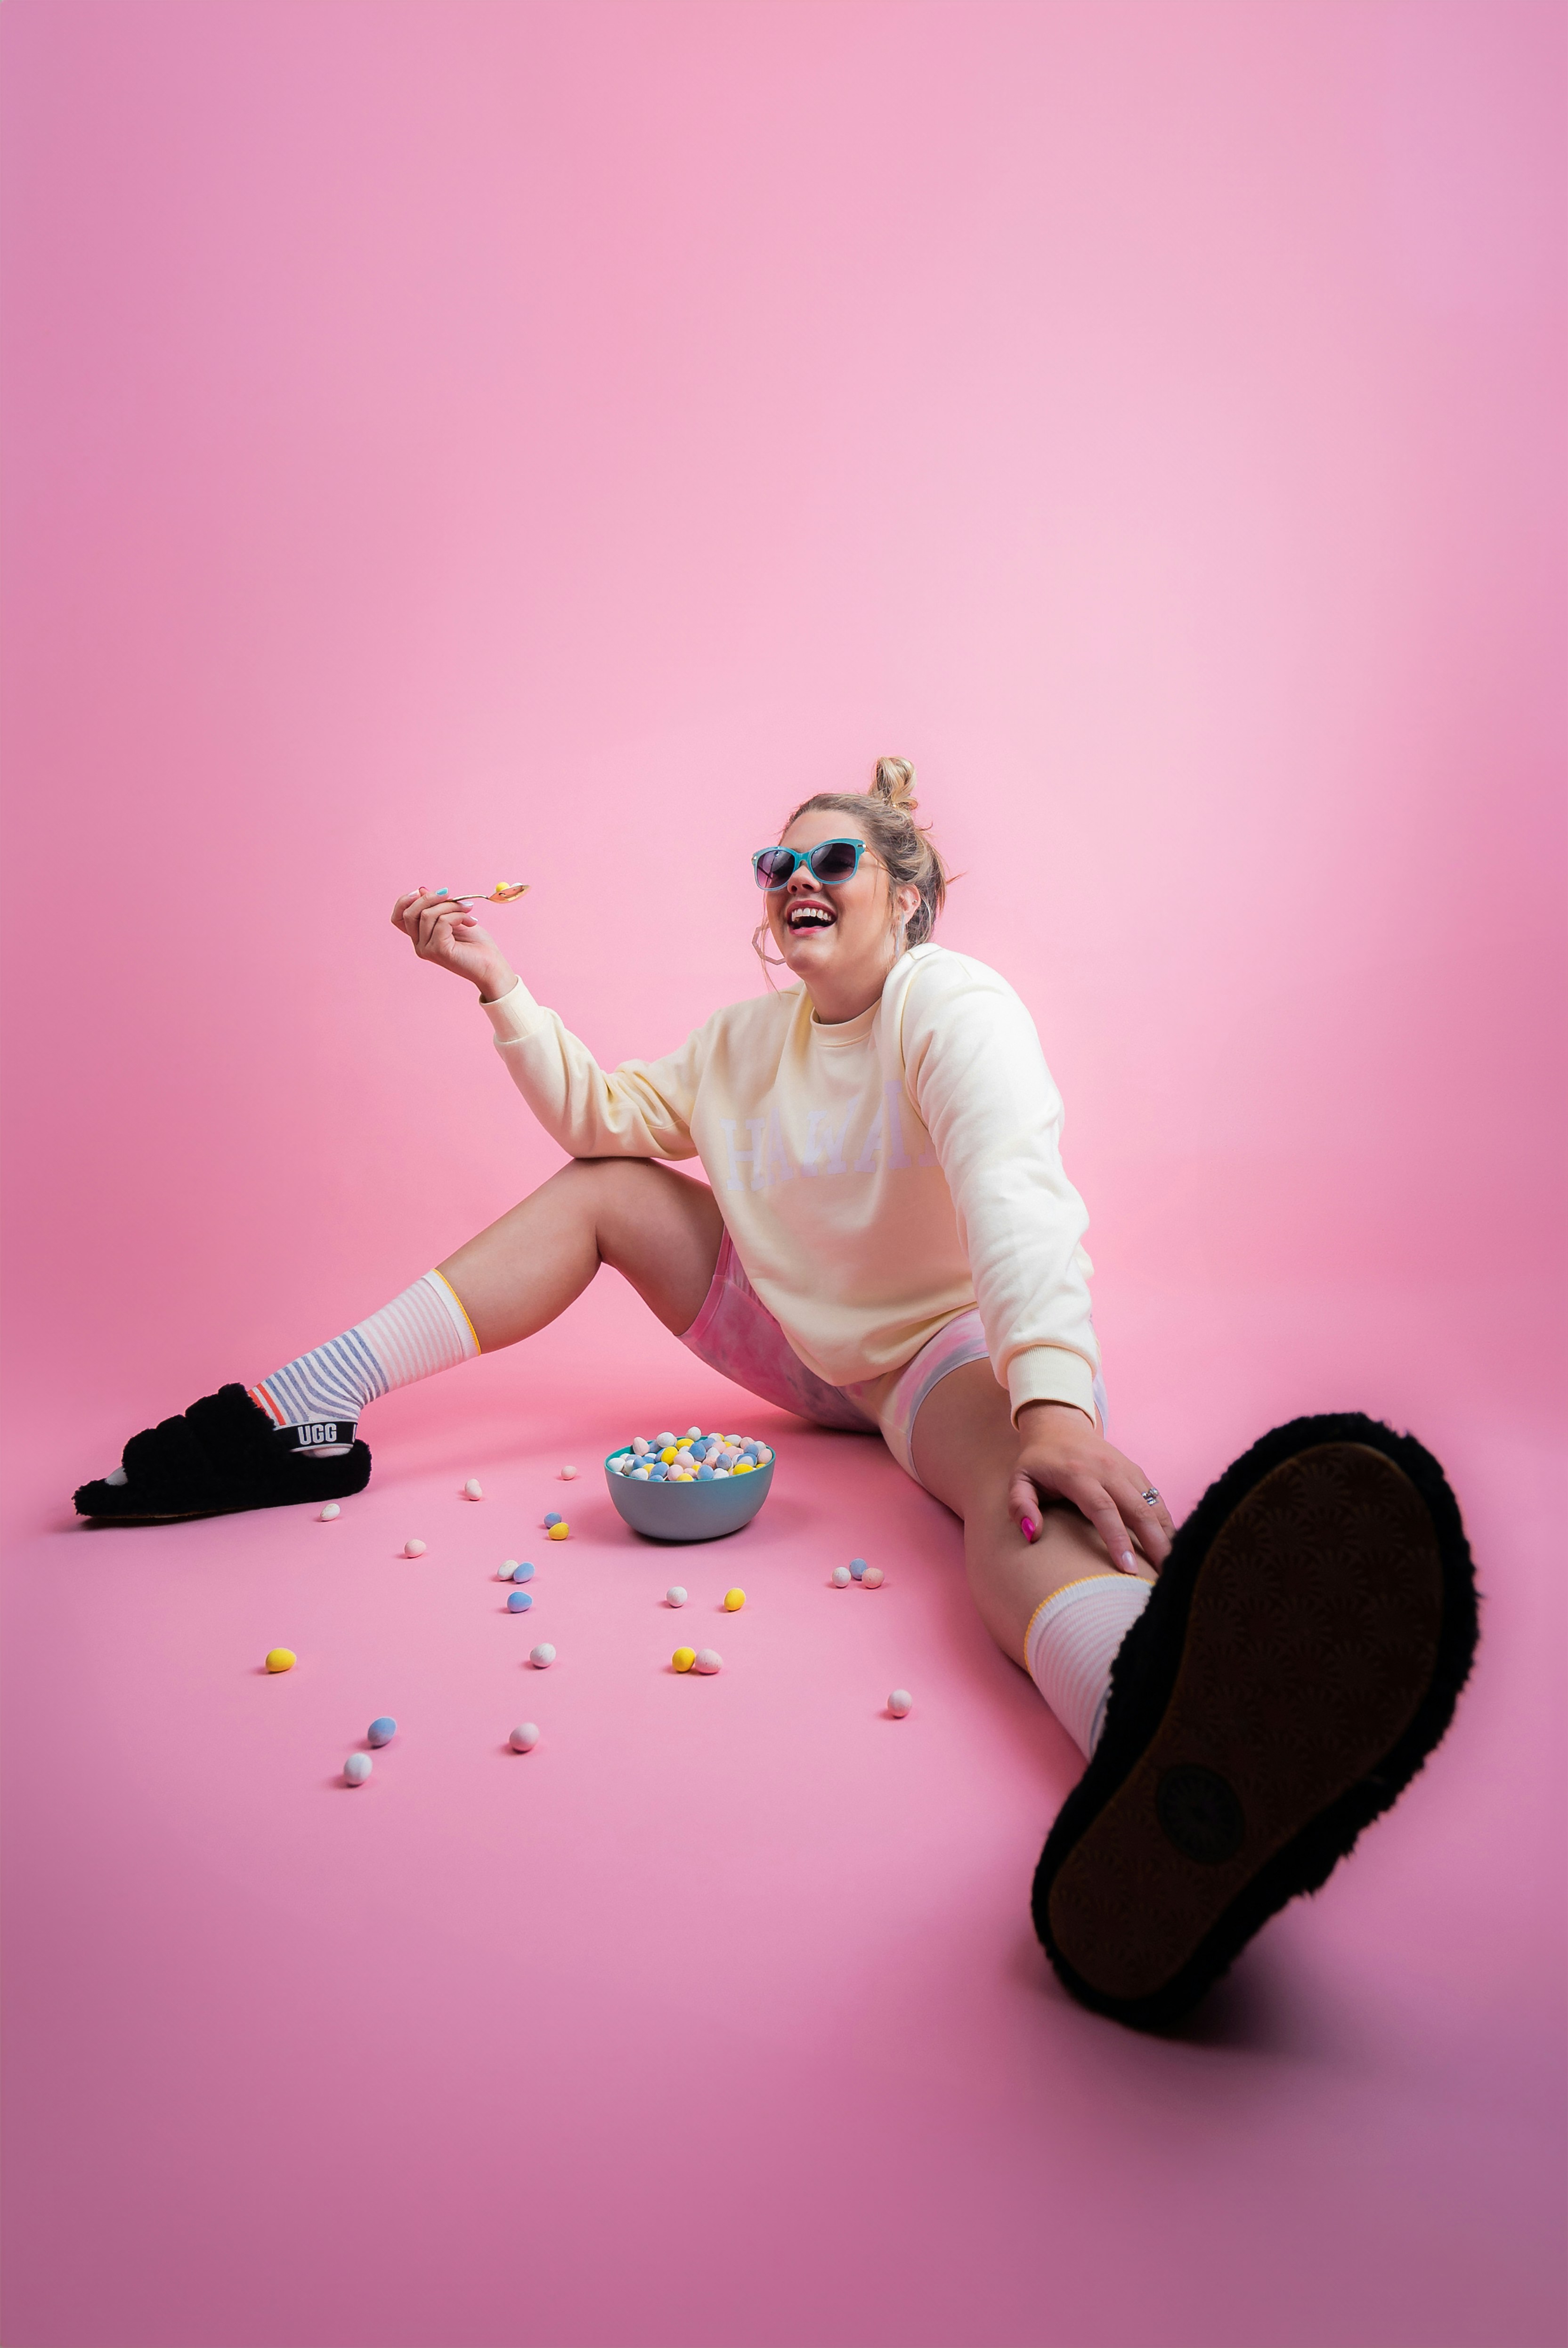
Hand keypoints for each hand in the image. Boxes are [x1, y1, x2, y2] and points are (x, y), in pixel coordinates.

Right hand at [391, 887, 515, 999]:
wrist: (493, 967)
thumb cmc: (477, 945)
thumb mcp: (454, 918)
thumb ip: (437, 907)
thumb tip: (422, 889)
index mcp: (420, 938)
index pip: (398, 917)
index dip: (404, 901)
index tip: (421, 890)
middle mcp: (419, 945)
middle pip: (409, 913)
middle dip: (430, 898)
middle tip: (451, 894)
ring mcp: (427, 950)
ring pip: (427, 915)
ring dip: (451, 906)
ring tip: (468, 910)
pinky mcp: (438, 950)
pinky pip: (442, 922)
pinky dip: (458, 916)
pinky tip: (471, 921)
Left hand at [1009, 1401, 1174, 1575]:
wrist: (1058, 1426)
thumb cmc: (1038, 1461)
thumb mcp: (1019, 1479)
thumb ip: (1020, 1505)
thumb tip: (1032, 1533)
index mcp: (1079, 1474)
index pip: (1104, 1510)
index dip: (1118, 1540)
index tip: (1128, 1569)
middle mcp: (1108, 1470)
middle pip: (1138, 1509)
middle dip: (1154, 1544)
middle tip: (1166, 1577)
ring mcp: (1126, 1469)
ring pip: (1154, 1504)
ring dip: (1166, 1535)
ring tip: (1175, 1566)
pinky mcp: (1136, 1471)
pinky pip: (1157, 1498)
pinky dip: (1167, 1521)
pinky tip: (1173, 1545)